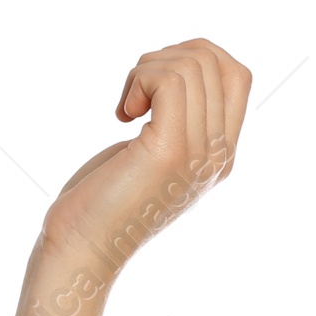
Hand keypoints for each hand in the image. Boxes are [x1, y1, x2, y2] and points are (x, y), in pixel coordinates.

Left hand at [41, 37, 251, 271]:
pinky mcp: (168, 151)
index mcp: (219, 157)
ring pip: (192, 64)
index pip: (237, 76)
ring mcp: (198, 153)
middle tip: (131, 99)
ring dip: (146, 70)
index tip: (153, 89)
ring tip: (125, 109)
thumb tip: (176, 72)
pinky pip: (170, 79)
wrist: (78, 255)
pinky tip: (122, 115)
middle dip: (164, 60)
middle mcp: (217, 156)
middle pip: (214, 62)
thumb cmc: (99, 207)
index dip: (194, 59)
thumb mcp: (150, 156)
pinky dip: (140, 79)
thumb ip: (175, 121)